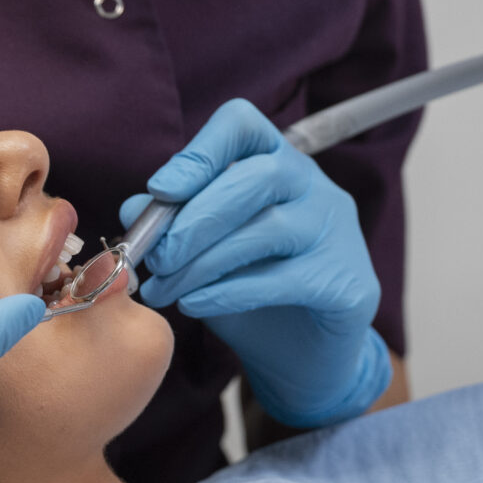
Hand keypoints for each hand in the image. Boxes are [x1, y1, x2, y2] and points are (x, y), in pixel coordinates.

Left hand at [126, 99, 390, 427]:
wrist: (302, 357)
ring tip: (167, 287)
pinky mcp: (348, 283)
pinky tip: (196, 304)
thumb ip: (173, 225)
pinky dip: (229, 292)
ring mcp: (338, 233)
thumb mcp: (204, 253)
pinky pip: (284, 279)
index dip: (200, 151)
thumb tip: (134, 208)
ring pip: (268, 229)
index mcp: (279, 162)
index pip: (243, 124)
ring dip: (204, 261)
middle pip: (257, 176)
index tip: (162, 191)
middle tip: (157, 258)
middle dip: (194, 218)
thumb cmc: (252, 291)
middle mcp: (315, 187)